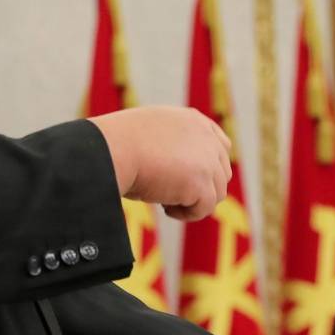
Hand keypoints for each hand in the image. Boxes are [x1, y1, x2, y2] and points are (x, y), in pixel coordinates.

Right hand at [87, 106, 231, 221]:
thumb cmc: (119, 144)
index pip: (221, 145)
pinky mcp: (202, 183)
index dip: (209, 166)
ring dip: (193, 201)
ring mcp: (207, 159)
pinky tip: (165, 207)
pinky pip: (204, 208)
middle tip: (170, 192)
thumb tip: (179, 174)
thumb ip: (171, 145)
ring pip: (216, 193)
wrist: (113, 149)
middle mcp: (206, 137)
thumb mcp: (150, 134)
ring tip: (164, 199)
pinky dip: (186, 213)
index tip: (190, 179)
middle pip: (221, 173)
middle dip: (200, 187)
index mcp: (193, 120)